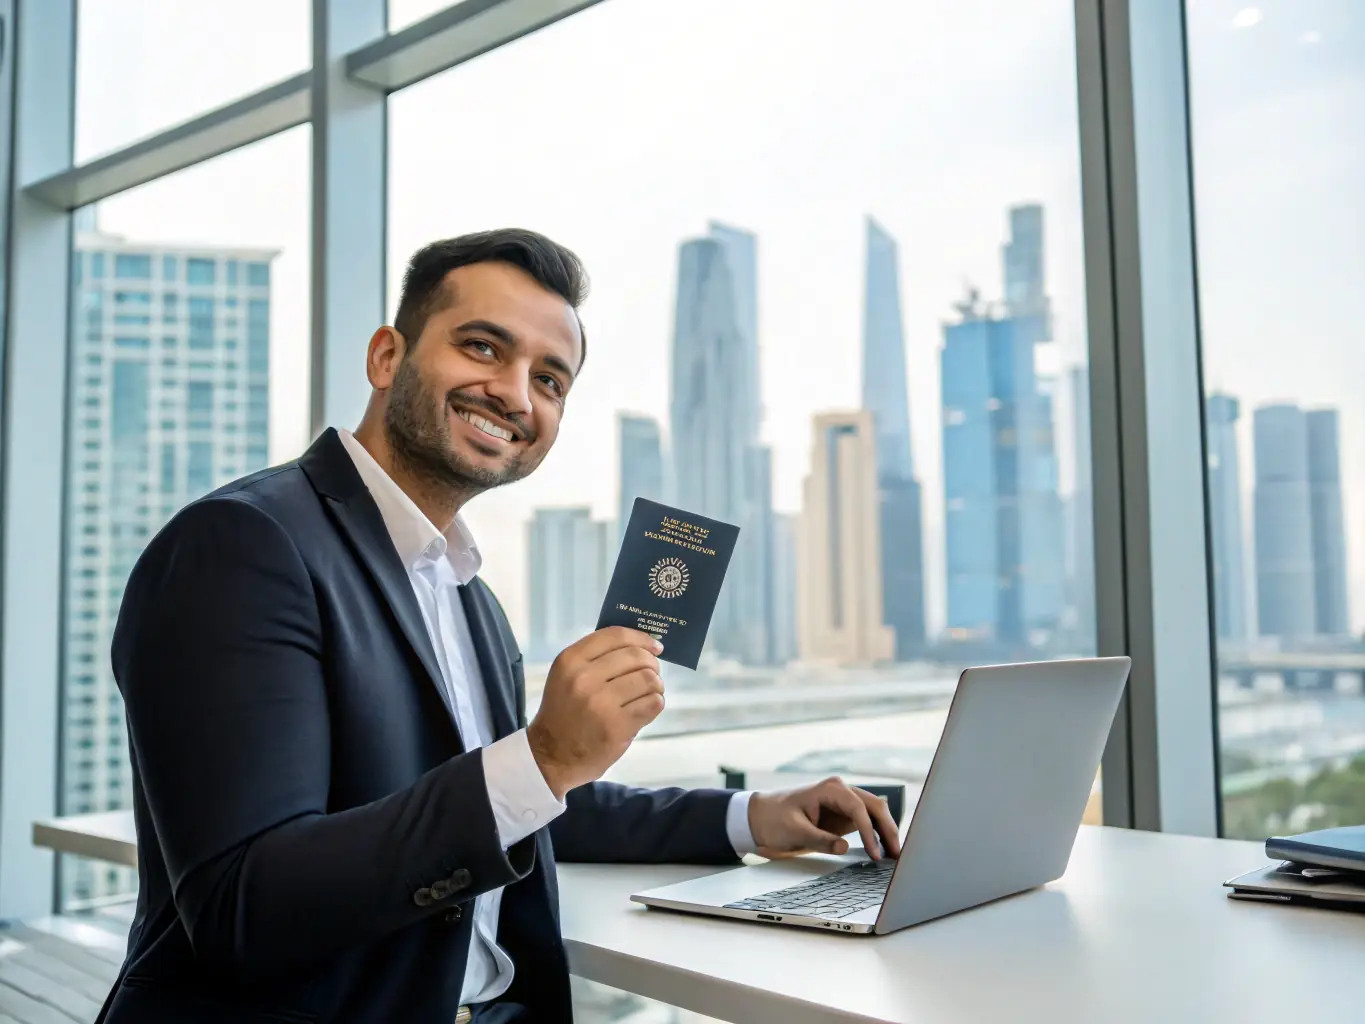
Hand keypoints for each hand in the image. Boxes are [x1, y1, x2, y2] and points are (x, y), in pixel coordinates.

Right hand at [527, 627, 664, 798]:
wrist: (550, 756)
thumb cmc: (564, 712)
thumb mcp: (567, 676)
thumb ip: (597, 658)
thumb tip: (641, 645)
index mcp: (570, 661)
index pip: (615, 635)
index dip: (641, 637)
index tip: (655, 645)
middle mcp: (583, 679)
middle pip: (637, 656)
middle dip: (652, 663)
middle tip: (652, 673)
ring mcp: (600, 703)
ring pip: (649, 679)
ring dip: (656, 685)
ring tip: (649, 692)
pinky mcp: (615, 726)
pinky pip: (652, 704)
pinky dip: (655, 703)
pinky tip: (645, 708)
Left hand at [747, 777, 902, 860]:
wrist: (761, 816)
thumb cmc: (774, 819)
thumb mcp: (794, 831)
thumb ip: (820, 839)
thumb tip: (844, 847)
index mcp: (830, 789)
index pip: (858, 808)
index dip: (869, 831)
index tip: (875, 853)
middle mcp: (841, 790)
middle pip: (875, 806)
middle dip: (888, 829)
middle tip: (897, 854)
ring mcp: (844, 801)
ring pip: (875, 812)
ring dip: (886, 831)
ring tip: (895, 855)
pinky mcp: (843, 813)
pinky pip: (867, 820)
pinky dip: (877, 833)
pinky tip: (883, 849)